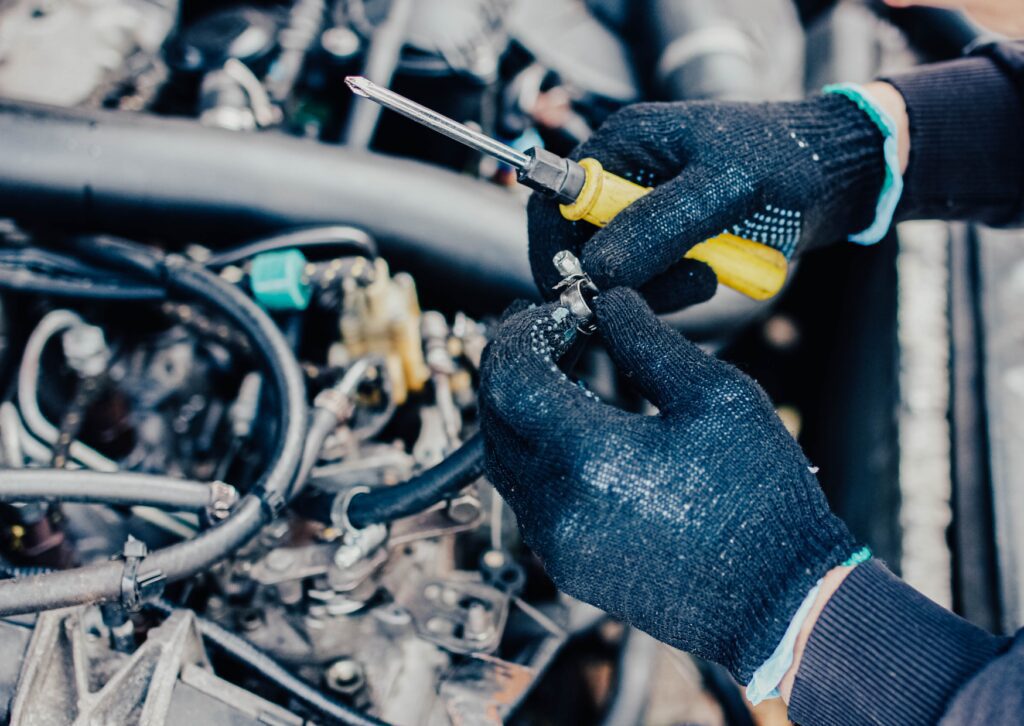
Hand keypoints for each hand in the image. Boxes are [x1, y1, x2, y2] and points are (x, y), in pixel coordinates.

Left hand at [479, 288, 857, 680]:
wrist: (779, 601)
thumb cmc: (759, 499)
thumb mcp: (715, 396)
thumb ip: (648, 341)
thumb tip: (609, 302)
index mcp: (589, 457)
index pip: (511, 376)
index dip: (520, 333)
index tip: (549, 310)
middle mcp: (556, 506)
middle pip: (494, 415)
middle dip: (511, 364)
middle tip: (546, 331)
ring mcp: (556, 543)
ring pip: (502, 458)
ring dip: (518, 408)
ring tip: (558, 372)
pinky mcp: (566, 565)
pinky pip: (526, 497)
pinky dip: (535, 452)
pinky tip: (573, 429)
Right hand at [528, 94, 887, 311]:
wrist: (842, 176)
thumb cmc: (790, 162)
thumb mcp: (723, 190)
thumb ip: (657, 228)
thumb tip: (595, 270)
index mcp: (623, 145)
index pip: (554, 201)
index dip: (555, 250)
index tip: (577, 290)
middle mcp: (627, 177)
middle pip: (582, 245)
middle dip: (617, 278)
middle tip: (667, 288)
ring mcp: (648, 212)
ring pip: (617, 273)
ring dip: (658, 289)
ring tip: (708, 272)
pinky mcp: (671, 242)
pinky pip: (652, 283)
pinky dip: (677, 290)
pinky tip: (714, 273)